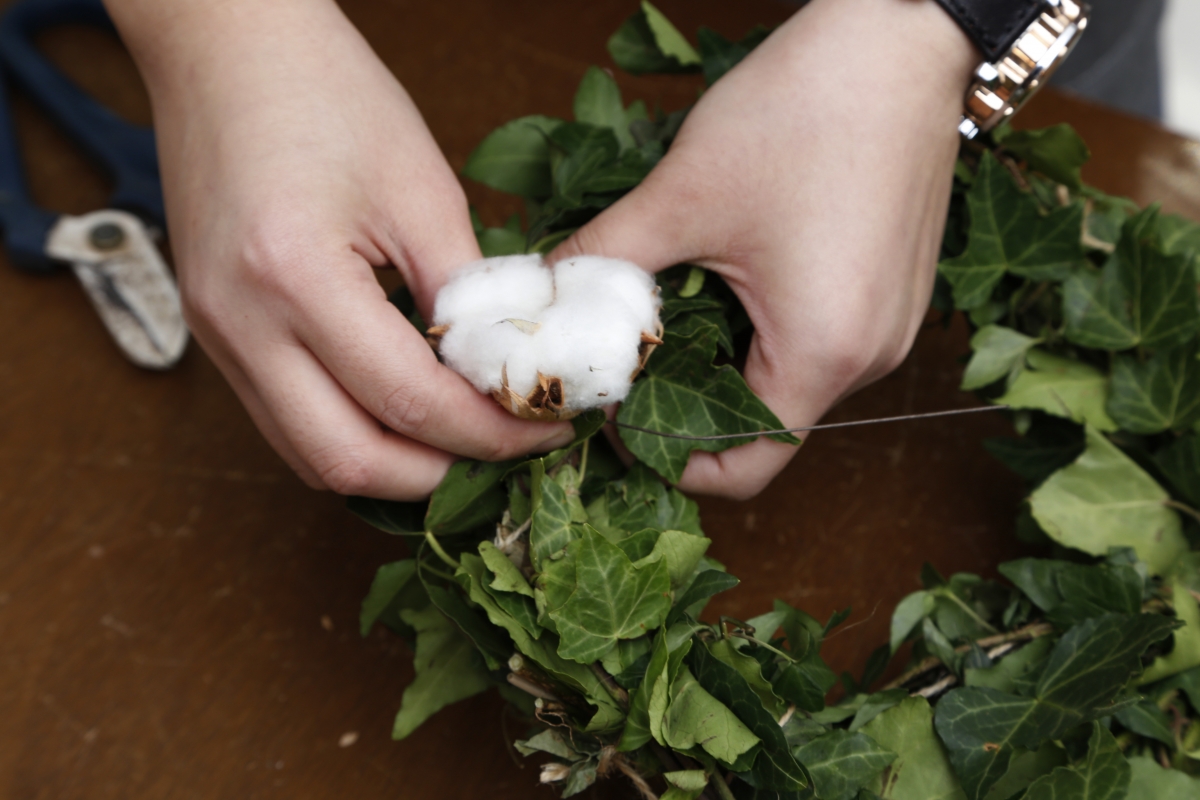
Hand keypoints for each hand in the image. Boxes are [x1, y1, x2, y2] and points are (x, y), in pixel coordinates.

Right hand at [107, 0, 573, 498]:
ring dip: (395, 464)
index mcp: (294, 277)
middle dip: (441, 473)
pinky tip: (405, 412)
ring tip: (464, 438)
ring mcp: (215, 336)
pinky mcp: (214, 333)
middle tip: (508, 448)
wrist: (225, 47)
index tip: (547, 429)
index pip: (410, 402)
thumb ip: (467, 295)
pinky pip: (286, 421)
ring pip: (309, 456)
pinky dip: (353, 433)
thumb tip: (507, 373)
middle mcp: (240, 325)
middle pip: (347, 462)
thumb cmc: (324, 91)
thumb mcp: (421, 188)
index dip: (491, 432)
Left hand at [551, 0, 975, 498]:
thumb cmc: (804, 112)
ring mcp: (889, 325)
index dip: (669, 455)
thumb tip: (546, 298)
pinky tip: (724, 278)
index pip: (744, 464)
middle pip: (763, 426)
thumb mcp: (683, 197)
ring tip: (669, 309)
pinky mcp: (891, 292)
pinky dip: (761, 330)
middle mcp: (870, 357)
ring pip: (786, 382)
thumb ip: (603, 260)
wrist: (900, 38)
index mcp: (824, 352)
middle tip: (627, 361)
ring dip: (722, 361)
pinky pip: (816, 341)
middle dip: (686, 404)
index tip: (617, 417)